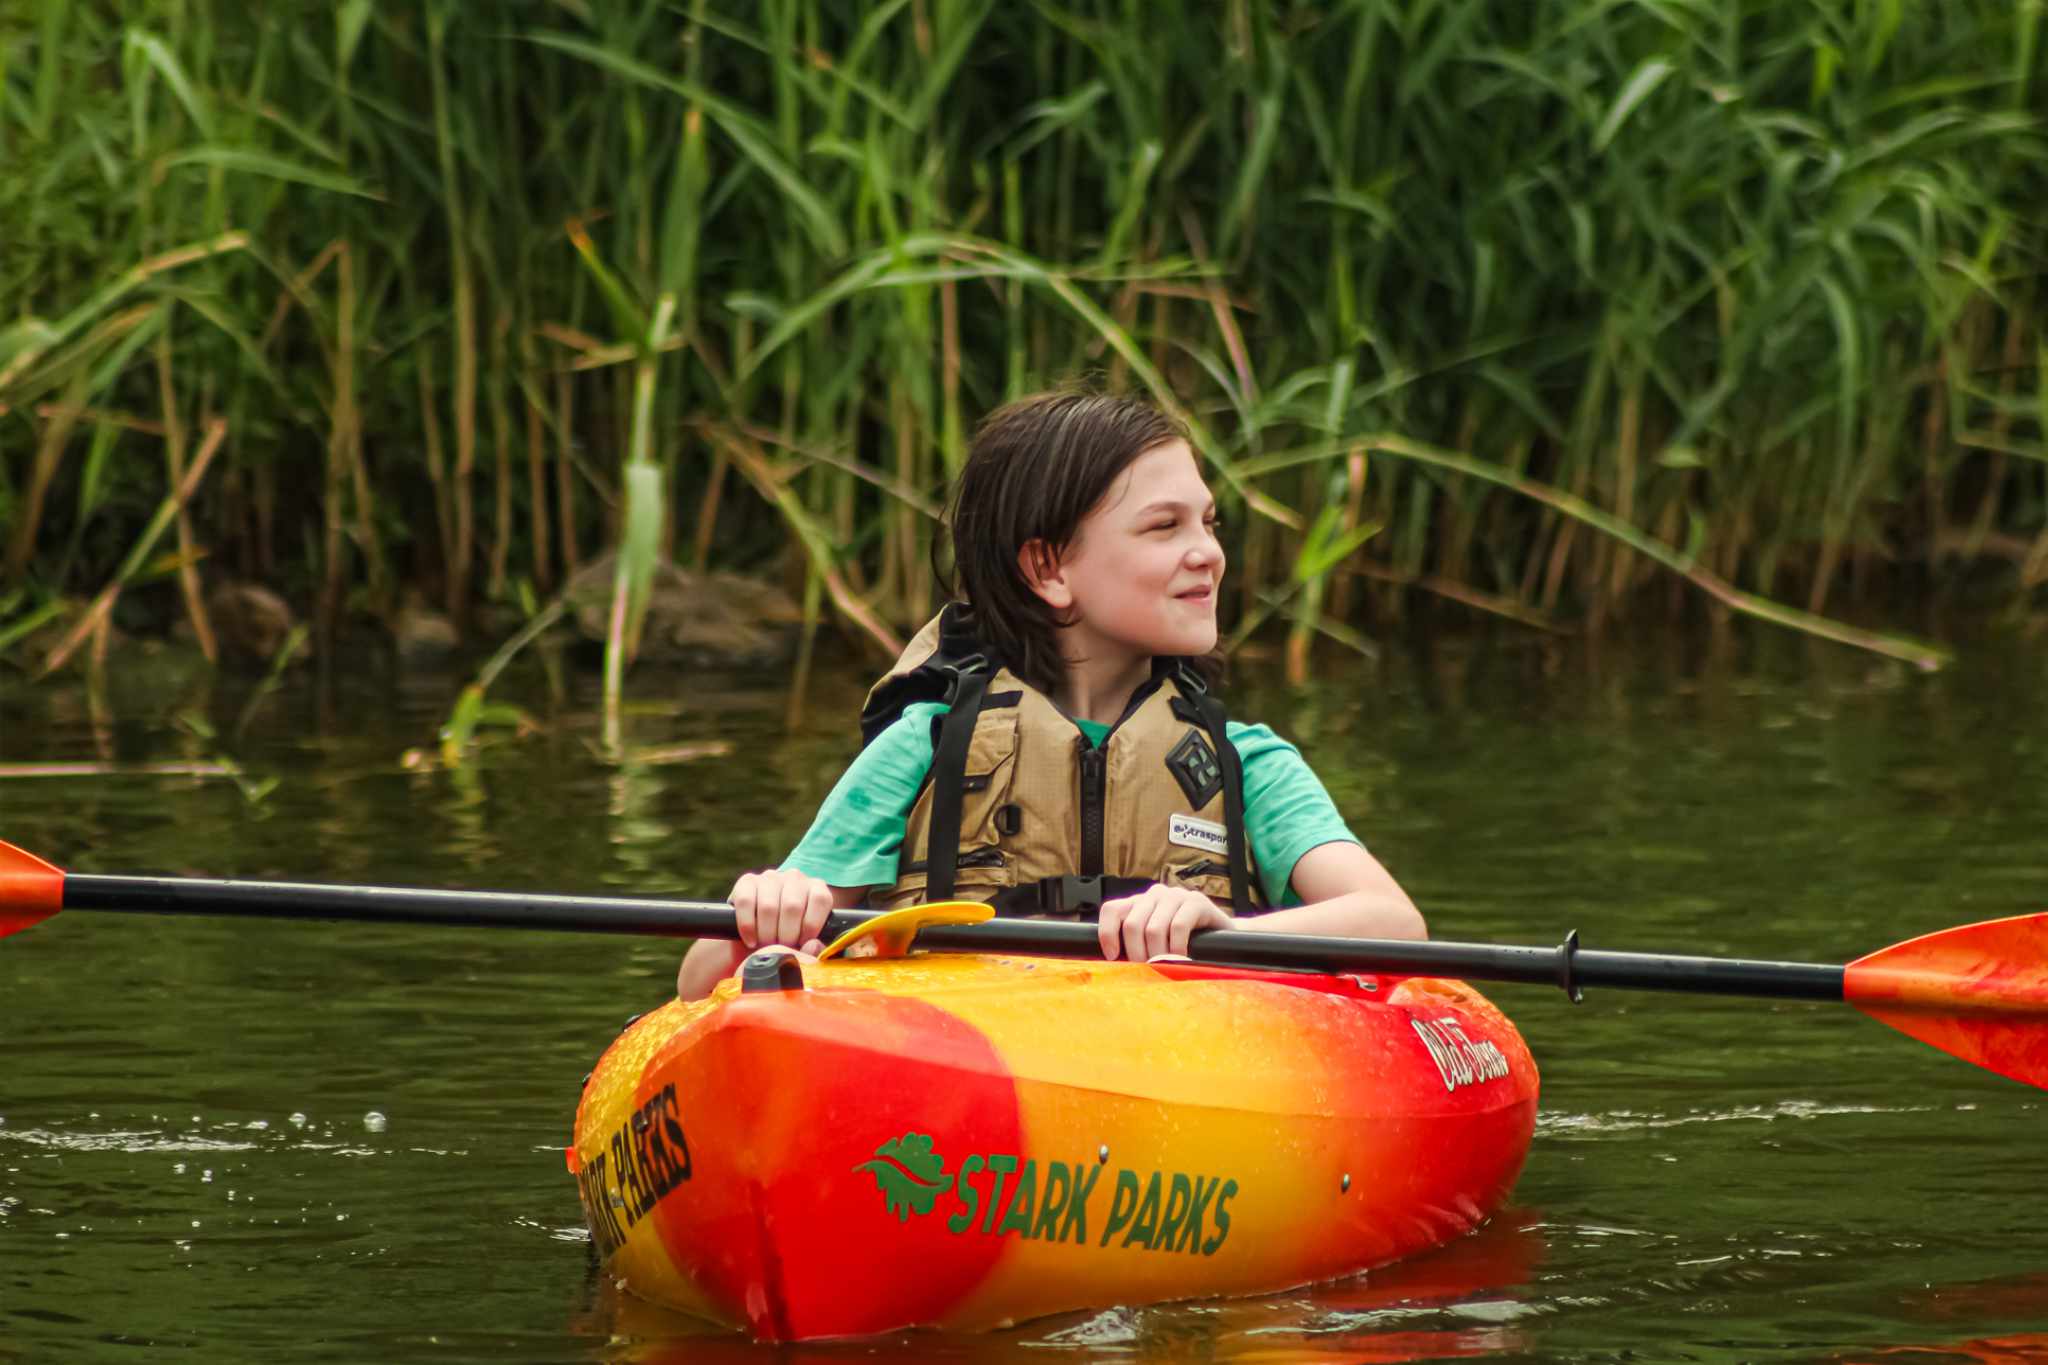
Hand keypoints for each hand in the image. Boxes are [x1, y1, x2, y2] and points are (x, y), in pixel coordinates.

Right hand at [729, 869, 833, 954]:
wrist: (758, 935)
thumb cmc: (788, 938)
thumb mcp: (806, 942)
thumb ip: (814, 948)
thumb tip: (813, 946)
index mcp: (816, 887)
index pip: (820, 899)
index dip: (812, 926)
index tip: (802, 943)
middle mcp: (794, 877)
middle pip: (792, 907)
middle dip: (786, 936)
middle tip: (782, 948)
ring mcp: (770, 877)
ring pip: (768, 907)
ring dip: (766, 934)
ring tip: (766, 946)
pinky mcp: (746, 881)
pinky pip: (745, 902)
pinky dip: (748, 926)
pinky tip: (751, 940)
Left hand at [1098, 885, 1231, 961]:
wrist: (1223, 938)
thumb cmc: (1184, 944)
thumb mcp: (1155, 942)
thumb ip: (1135, 945)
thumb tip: (1113, 963)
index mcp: (1139, 902)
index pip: (1111, 910)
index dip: (1108, 934)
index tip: (1113, 957)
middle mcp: (1154, 894)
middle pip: (1132, 925)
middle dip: (1137, 954)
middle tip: (1147, 971)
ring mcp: (1175, 895)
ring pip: (1154, 929)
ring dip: (1158, 955)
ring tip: (1165, 968)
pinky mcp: (1196, 901)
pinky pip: (1178, 927)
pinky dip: (1176, 949)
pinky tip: (1182, 959)